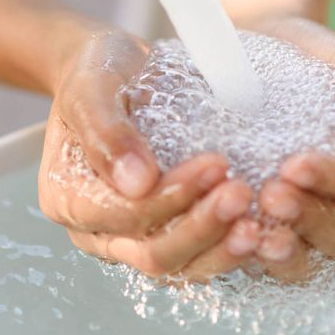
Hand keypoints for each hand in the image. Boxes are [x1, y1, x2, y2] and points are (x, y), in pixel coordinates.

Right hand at [37, 27, 260, 279]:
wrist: (117, 68)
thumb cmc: (99, 72)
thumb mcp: (91, 86)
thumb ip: (106, 132)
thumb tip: (136, 182)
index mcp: (68, 198)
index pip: (122, 217)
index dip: (170, 198)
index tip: (214, 164)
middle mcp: (99, 231)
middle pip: (154, 254)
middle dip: (202, 228)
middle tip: (241, 193)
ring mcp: (135, 238)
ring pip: (183, 266)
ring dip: (223, 248)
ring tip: (261, 223)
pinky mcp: (170, 233)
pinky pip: (203, 255)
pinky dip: (232, 246)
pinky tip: (266, 228)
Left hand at [243, 15, 334, 280]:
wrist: (256, 46)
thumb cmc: (311, 55)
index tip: (297, 164)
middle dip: (308, 218)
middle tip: (272, 192)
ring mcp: (305, 227)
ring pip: (309, 262)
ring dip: (284, 251)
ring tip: (252, 229)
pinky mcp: (265, 234)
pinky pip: (265, 263)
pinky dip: (251, 259)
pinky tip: (232, 241)